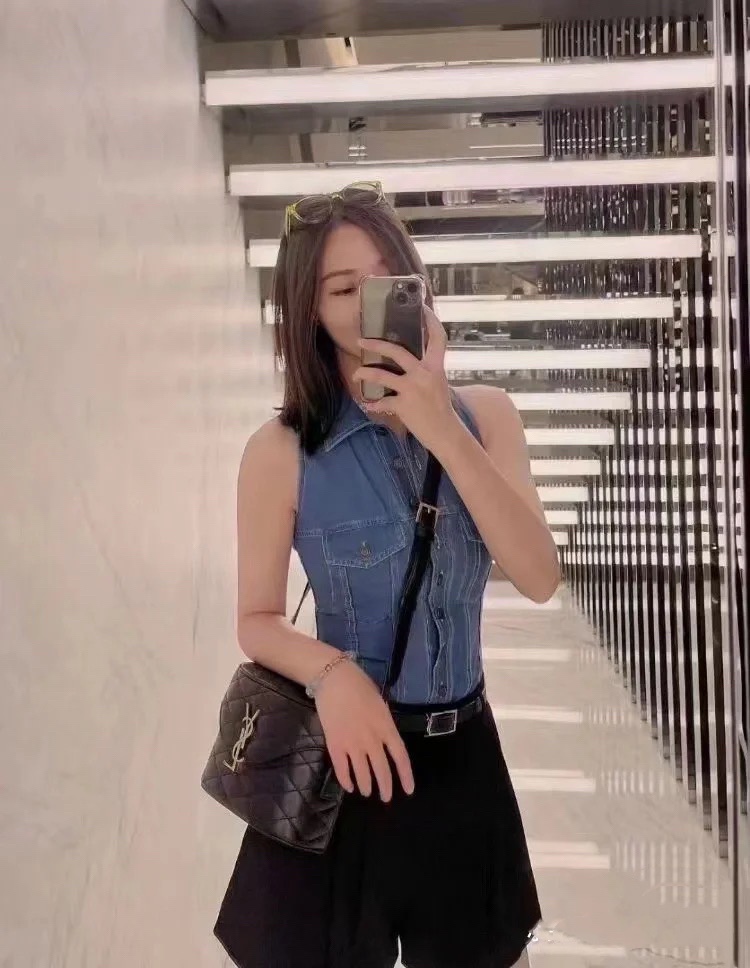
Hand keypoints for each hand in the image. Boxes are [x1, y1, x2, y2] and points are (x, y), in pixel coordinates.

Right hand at [314, 659, 414, 801]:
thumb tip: (385, 738)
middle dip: (385, 787)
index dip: (405, 775)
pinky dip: (346, 780)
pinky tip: (349, 787)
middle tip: (385, 798)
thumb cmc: (359, 685)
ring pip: (362, 773)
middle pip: (382, 769)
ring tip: (366, 792)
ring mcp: (353, 744)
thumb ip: (384, 723)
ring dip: (366, 786)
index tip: (409, 790)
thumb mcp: (380, 703)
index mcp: (386, 726)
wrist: (334, 678)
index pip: (400, 757)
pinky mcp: (335, 744)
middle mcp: (372, 739)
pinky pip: (342, 769)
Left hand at [353, 307, 459, 453]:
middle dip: (376, 344)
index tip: (423, 308)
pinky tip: (366, 404)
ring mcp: (412, 389)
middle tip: (360, 341)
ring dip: (365, 374)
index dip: (431, 320)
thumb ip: (426, 370)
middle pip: (397, 352)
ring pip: (382, 376)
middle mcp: (424, 374)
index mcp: (436, 366)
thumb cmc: (441, 408)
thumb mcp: (438, 383)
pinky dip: (372, 404)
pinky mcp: (403, 405)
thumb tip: (409, 361)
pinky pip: (381, 402)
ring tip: (355, 374)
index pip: (438, 337)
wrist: (445, 433)